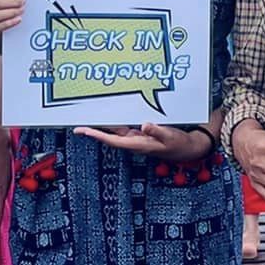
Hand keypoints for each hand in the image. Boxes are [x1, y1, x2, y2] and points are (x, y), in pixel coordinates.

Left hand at [77, 122, 214, 162]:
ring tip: (88, 118)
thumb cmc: (178, 144)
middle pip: (109, 136)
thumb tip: (144, 125)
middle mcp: (134, 142)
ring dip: (102, 126)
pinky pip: (123, 128)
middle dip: (94, 131)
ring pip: (115, 132)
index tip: (85, 131)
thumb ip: (157, 131)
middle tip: (78, 126)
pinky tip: (109, 116)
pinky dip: (114, 123)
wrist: (186, 149)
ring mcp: (136, 138)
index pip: (114, 140)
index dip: (98, 136)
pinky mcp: (140, 134)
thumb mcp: (170, 137)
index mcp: (139, 144)